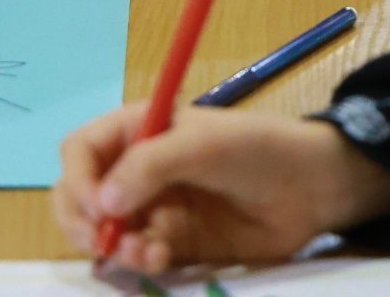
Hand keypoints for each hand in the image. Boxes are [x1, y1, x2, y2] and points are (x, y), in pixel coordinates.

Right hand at [53, 105, 389, 273]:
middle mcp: (137, 167)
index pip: (81, 150)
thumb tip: (104, 204)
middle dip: (83, 220)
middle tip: (102, 243)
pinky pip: (136, 256)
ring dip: (113, 247)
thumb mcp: (203, 144)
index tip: (98, 207)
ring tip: (144, 254)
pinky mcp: (172, 242)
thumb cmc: (257, 149)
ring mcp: (153, 207)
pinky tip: (159, 259)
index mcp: (138, 128)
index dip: (78, 179)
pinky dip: (137, 262)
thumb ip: (151, 166)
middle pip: (81, 195)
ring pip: (105, 232)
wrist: (311, 189)